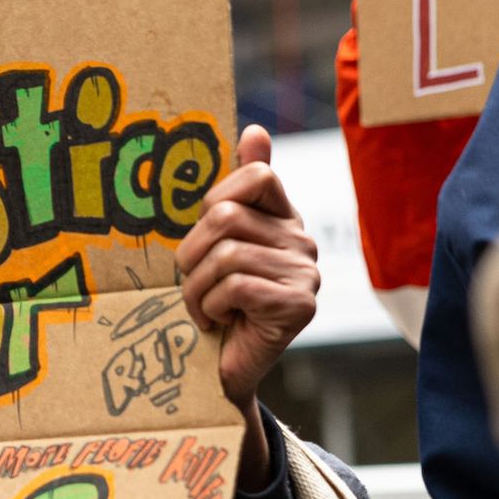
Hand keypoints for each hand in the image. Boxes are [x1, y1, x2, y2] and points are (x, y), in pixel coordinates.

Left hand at [177, 126, 319, 487]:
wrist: (222, 370)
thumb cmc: (214, 304)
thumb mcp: (216, 243)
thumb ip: (235, 191)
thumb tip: (255, 128)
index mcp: (284, 219)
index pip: (256, 176)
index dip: (217, 198)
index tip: (207, 231)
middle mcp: (303, 242)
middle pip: (227, 216)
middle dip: (192, 253)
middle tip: (195, 282)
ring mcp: (306, 274)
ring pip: (226, 254)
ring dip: (197, 288)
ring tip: (205, 308)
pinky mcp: (299, 306)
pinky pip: (234, 286)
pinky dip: (210, 307)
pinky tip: (218, 323)